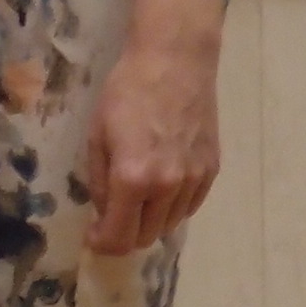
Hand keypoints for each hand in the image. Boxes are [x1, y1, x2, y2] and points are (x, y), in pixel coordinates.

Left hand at [85, 33, 221, 254]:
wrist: (174, 62)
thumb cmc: (127, 92)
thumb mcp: (97, 135)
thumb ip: (100, 182)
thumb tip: (105, 214)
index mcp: (133, 178)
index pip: (120, 237)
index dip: (103, 244)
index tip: (94, 236)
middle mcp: (168, 187)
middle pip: (146, 237)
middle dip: (124, 233)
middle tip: (112, 216)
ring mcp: (194, 181)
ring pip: (169, 225)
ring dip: (149, 220)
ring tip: (136, 196)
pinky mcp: (211, 171)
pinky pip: (189, 207)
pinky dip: (172, 207)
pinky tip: (160, 186)